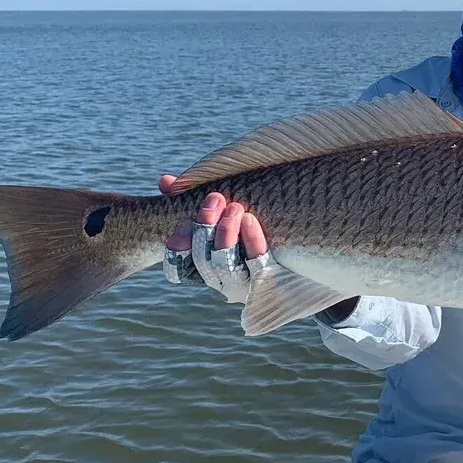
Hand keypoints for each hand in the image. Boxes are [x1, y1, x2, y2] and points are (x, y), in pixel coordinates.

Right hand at [160, 176, 267, 301]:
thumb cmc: (247, 223)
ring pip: (226, 264)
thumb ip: (190, 197)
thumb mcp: (219, 209)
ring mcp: (244, 281)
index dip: (177, 248)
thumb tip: (164, 182)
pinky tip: (250, 219)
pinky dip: (251, 239)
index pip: (178, 265)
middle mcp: (219, 279)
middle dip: (205, 226)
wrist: (298, 244)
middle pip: (203, 259)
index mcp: (202, 266)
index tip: (181, 225)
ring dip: (226, 234)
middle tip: (215, 198)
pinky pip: (256, 261)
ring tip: (234, 207)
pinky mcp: (268, 277)